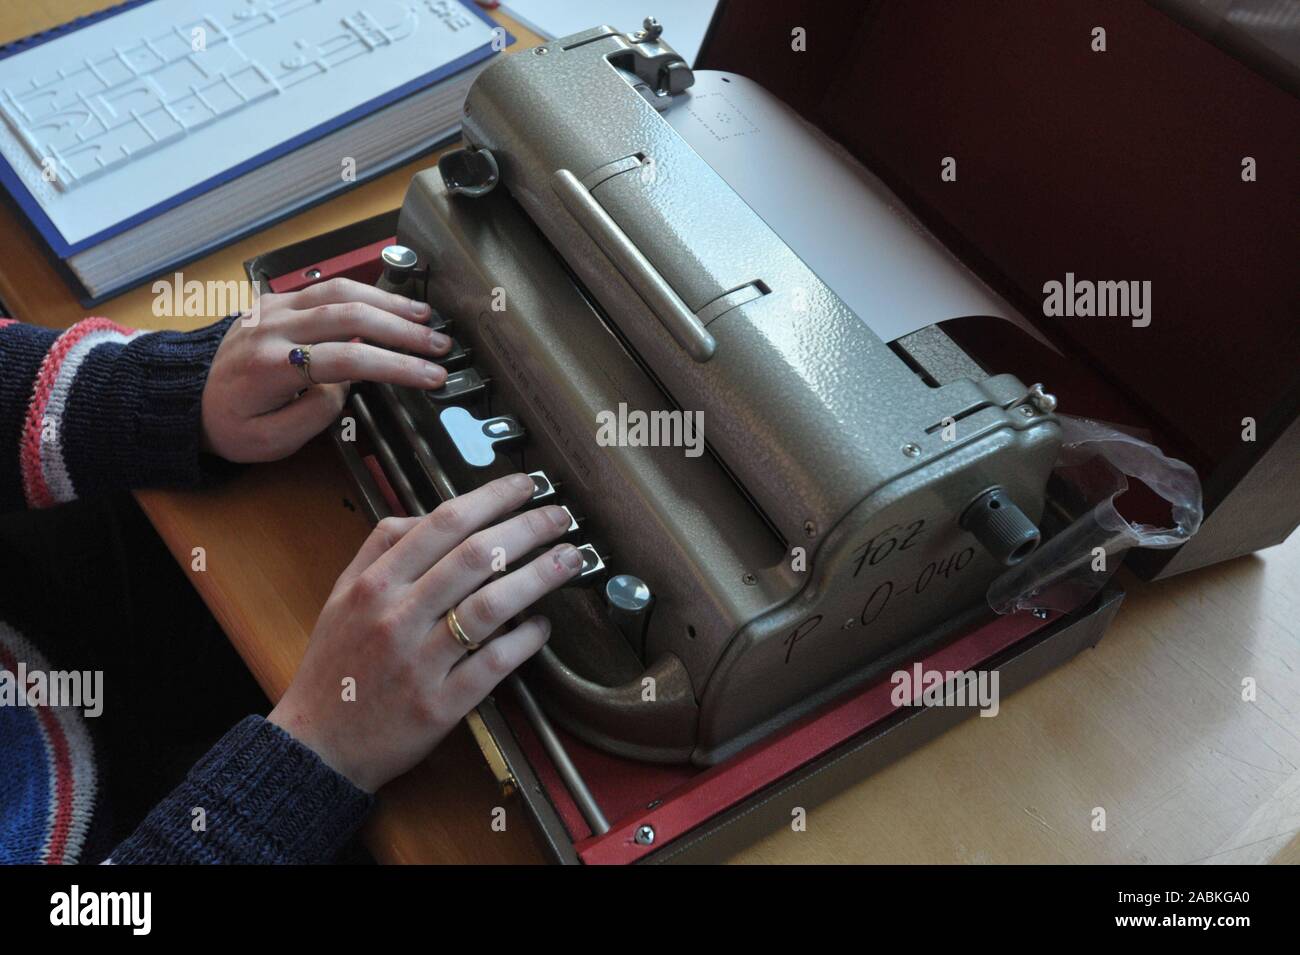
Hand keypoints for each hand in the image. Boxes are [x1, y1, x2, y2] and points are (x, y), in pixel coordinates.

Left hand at [201, 278, 451, 461]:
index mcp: (271, 366)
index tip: (432, 376)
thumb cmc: (229, 425)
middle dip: (404, 330)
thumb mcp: (270, 441)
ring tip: (426, 317)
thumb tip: (345, 384)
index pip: (348, 358)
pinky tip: (391, 304)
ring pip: (342, 291)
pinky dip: (366, 293)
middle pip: (352, 315)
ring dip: (390, 303)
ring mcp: (274, 307)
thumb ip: (314, 414)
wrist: (184, 397)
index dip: (396, 366)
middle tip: (441, 344)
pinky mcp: (276, 300)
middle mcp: (274, 327)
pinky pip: (327, 288)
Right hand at [268, 474, 584, 792]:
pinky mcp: (440, 705)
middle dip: (527, 529)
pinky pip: (494, 663)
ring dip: (539, 576)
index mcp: (374, 584)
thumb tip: (431, 516)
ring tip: (569, 560)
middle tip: (559, 517)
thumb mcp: (343, 595)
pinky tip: (542, 625)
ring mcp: (420, 662)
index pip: (442, 524)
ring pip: (490, 606)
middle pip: (475, 557)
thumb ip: (381, 547)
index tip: (524, 486)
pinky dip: (525, 639)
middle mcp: (396, 617)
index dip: (491, 498)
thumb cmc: (335, 667)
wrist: (317, 747)